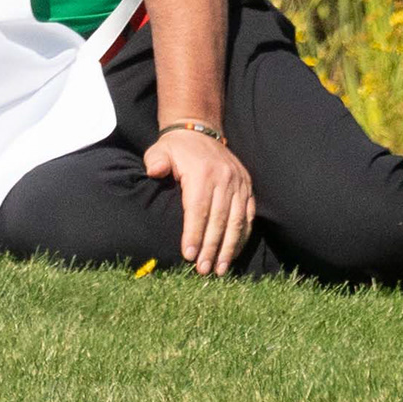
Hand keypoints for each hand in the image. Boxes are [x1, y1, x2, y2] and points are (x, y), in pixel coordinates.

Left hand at [145, 125, 256, 275]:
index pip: (198, 209)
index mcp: (203, 173)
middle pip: (219, 220)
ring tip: (219, 269)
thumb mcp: (161, 150)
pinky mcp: (247, 187)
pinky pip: (248, 216)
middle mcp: (225, 179)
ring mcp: (239, 184)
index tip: (189, 255)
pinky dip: (242, 236)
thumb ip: (156, 161)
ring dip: (228, 248)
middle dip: (211, 248)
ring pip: (236, 221)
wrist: (200, 131)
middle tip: (203, 270)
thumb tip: (154, 171)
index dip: (194, 233)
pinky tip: (233, 253)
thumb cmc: (176, 148)